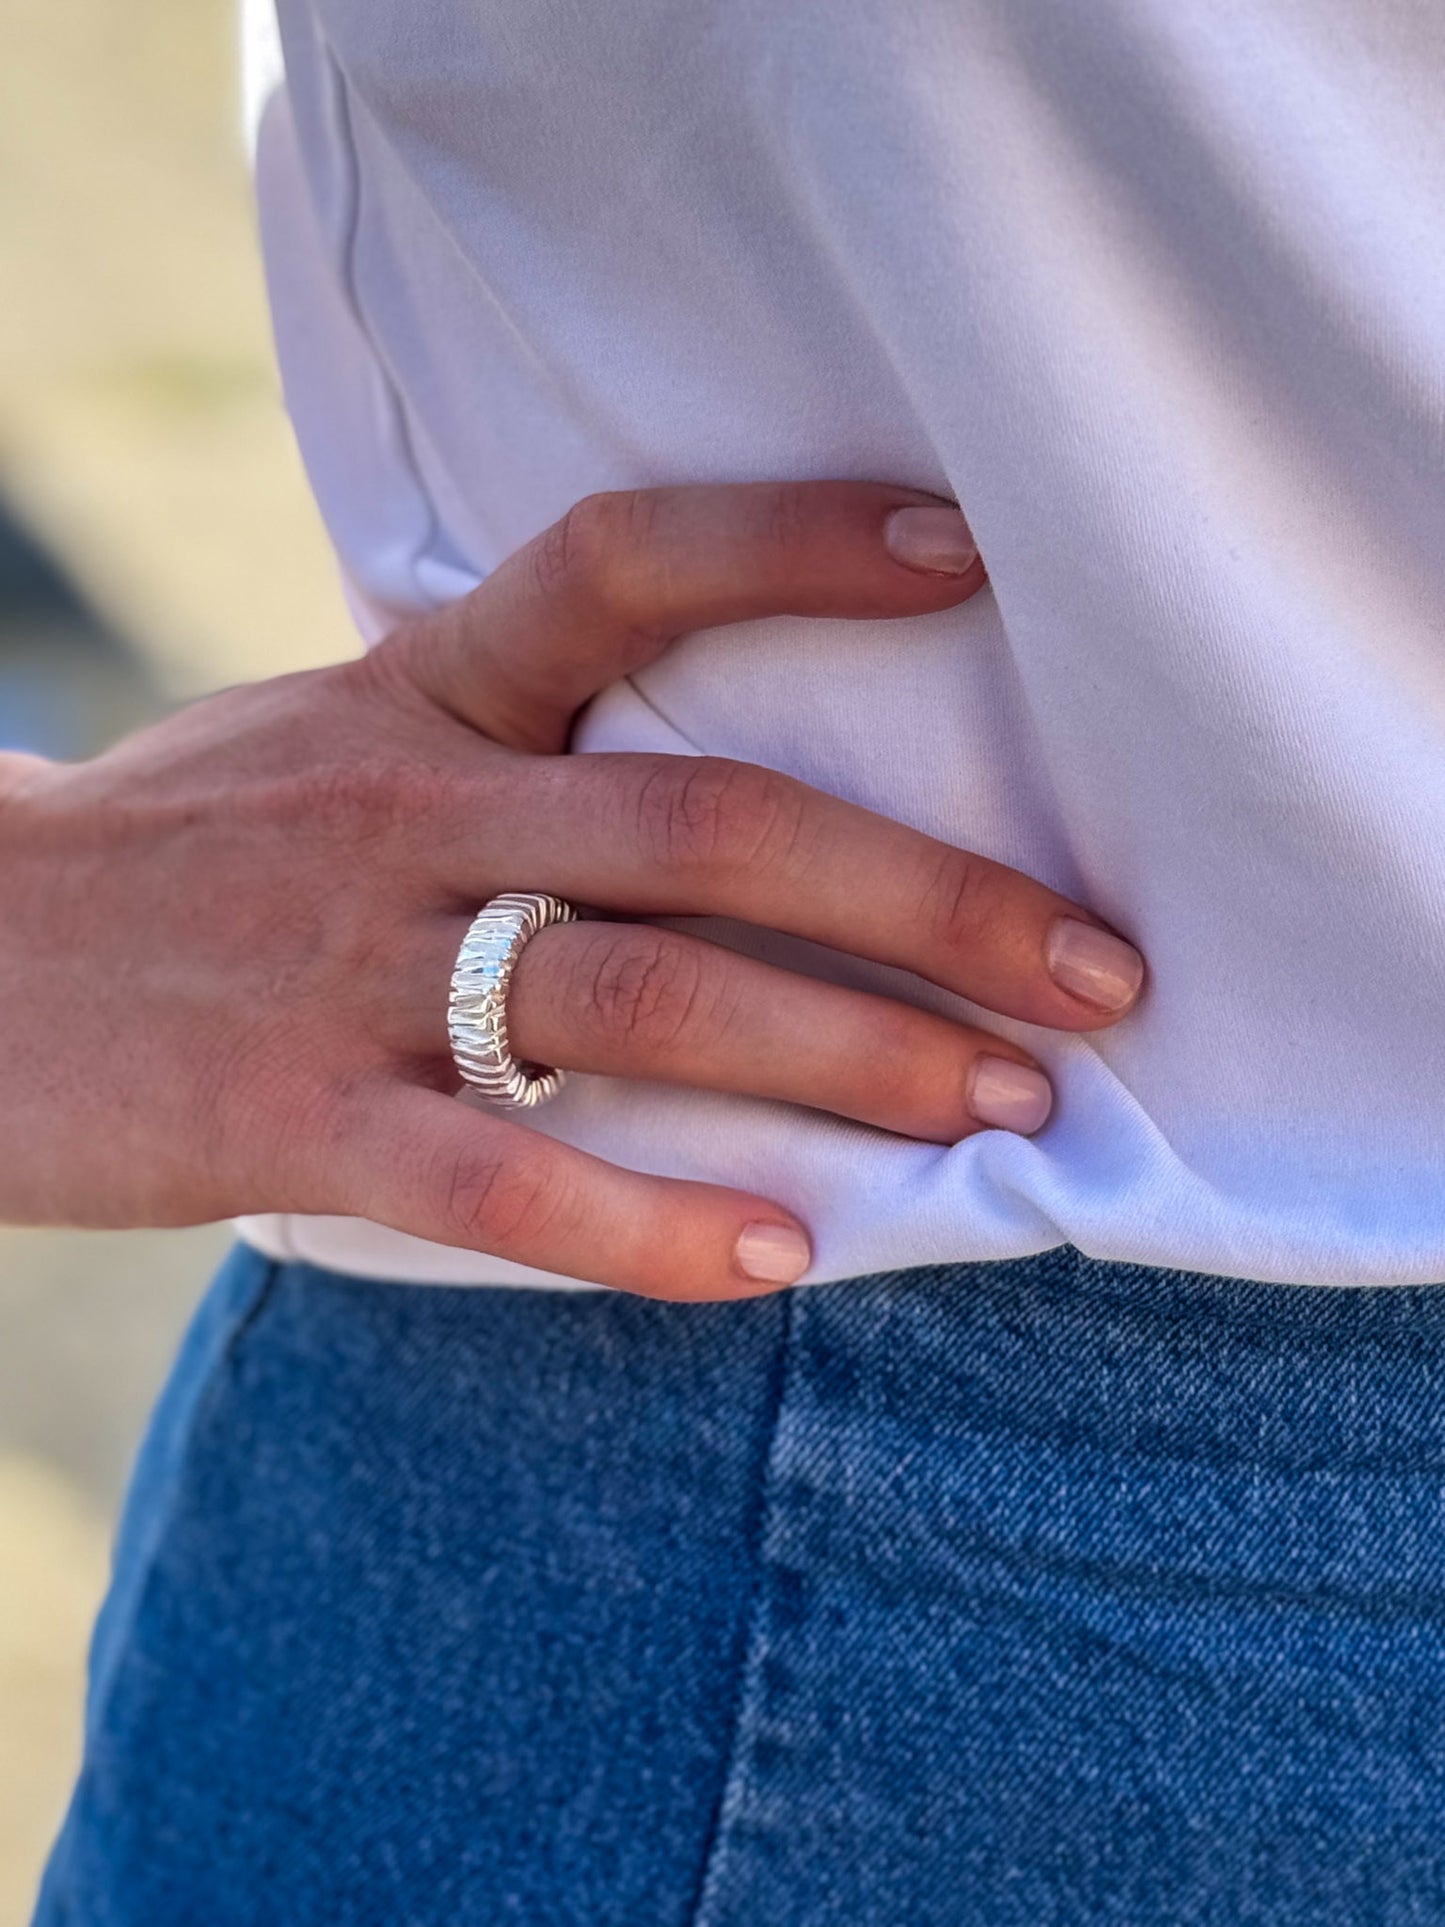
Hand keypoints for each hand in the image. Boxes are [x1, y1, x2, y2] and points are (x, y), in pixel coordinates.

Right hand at [0, 481, 1142, 1298]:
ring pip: (637, 996)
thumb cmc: (179, 858)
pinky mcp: (288, 1116)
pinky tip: (778, 1263)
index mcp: (419, 693)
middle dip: (924, 896)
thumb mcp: (330, 740)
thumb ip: (498, 742)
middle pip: (703, 823)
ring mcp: (349, 964)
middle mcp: (406, 807)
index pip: (620, 564)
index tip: (970, 558)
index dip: (796, 541)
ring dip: (844, 1056)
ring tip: (998, 1113)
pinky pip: (496, 1177)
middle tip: (1094, 973)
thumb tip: (706, 793)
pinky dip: (649, 1224)